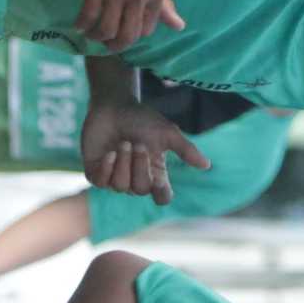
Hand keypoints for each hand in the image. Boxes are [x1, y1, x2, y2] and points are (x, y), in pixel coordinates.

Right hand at [74, 0, 182, 49]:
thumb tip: (179, 26)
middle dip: (114, 46)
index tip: (121, 33)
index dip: (132, 35)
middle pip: (126, 35)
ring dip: (96, 36)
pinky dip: (82, 24)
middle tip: (106, 44)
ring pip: (106, 29)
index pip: (145, 31)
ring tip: (91, 32)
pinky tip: (79, 24)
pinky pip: (88, 14)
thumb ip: (164, 3)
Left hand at [79, 101, 210, 205]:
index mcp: (154, 173)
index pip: (161, 197)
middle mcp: (135, 179)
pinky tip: (110, 153)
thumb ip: (185, 149)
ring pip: (120, 187)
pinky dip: (107, 167)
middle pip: (141, 190)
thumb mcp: (167, 132)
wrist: (113, 105)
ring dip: (123, 162)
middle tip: (138, 143)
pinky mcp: (96, 173)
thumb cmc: (142, 118)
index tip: (159, 180)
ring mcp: (115, 177)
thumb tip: (207, 165)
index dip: (161, 194)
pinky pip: (101, 182)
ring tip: (123, 143)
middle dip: (139, 166)